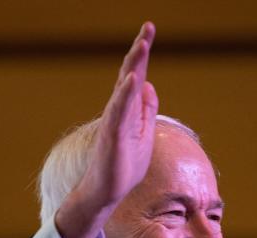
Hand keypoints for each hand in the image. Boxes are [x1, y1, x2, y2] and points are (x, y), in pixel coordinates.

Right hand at [56, 22, 158, 237]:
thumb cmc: (123, 165)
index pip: (136, 75)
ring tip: (142, 45)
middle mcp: (119, 110)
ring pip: (124, 89)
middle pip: (129, 74)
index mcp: (128, 110)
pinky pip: (119, 111)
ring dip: (133, 66)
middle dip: (139, 51)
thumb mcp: (143, 134)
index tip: (149, 29)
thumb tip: (148, 85)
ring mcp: (115, 122)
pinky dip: (126, 94)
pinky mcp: (112, 135)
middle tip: (148, 28)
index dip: (142, 54)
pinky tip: (134, 79)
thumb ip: (145, 110)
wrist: (107, 191)